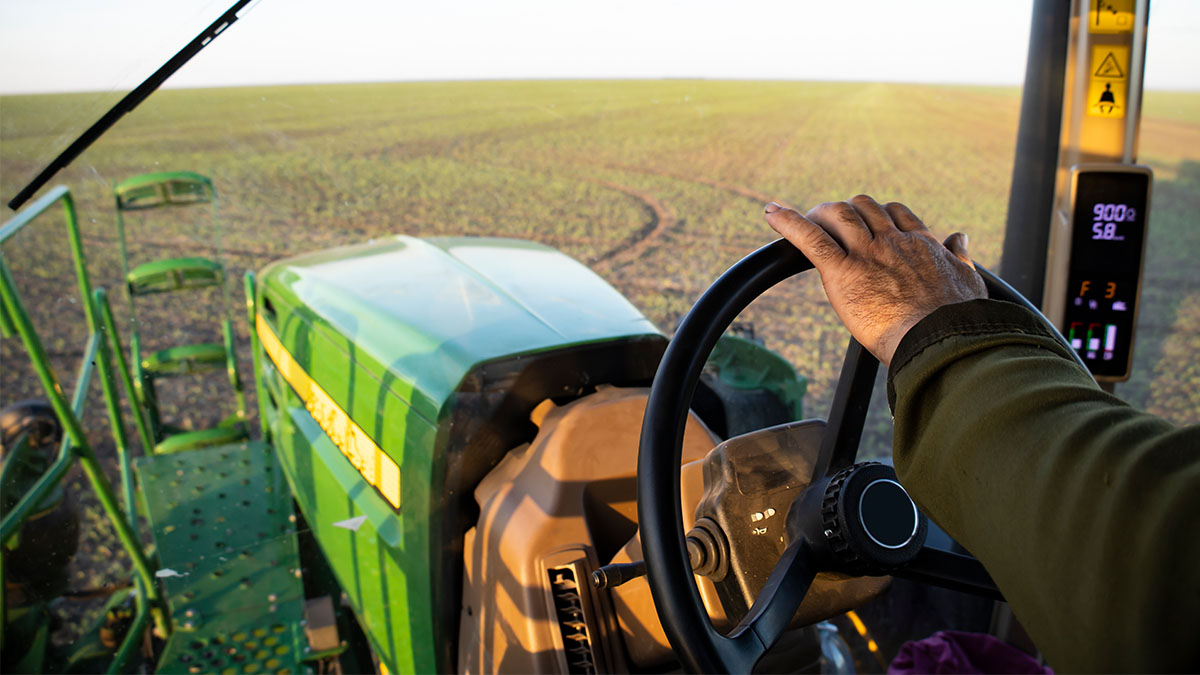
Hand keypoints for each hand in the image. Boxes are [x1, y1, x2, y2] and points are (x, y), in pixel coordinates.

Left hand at [764, 194, 984, 366]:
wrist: (943, 341)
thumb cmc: (958, 321)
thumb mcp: (968, 281)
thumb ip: (960, 257)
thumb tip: (959, 236)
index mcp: (921, 244)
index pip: (895, 214)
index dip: (877, 215)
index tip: (867, 224)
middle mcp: (892, 242)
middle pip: (863, 207)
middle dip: (846, 212)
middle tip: (830, 226)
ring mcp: (867, 254)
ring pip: (839, 215)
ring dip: (820, 215)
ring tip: (806, 222)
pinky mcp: (843, 272)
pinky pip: (811, 238)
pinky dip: (788, 223)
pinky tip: (771, 213)